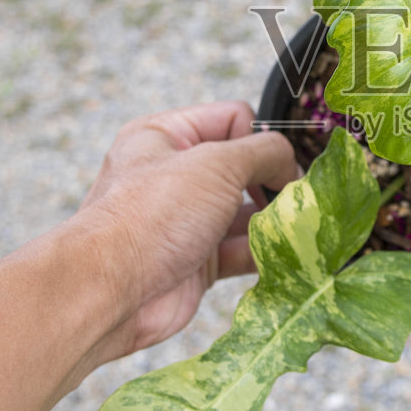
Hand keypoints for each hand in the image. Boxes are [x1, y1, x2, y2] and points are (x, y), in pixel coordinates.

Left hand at [72, 102, 298, 366]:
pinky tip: (289, 255)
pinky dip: (266, 253)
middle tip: (296, 198)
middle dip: (273, 182)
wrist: (110, 292)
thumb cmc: (151, 215)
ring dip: (274, 220)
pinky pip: (242, 250)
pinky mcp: (198, 262)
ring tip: (300, 228)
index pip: (232, 118)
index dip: (259, 137)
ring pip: (247, 212)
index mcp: (166, 136)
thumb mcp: (216, 164)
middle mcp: (174, 175)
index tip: (278, 164)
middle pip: (244, 167)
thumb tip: (290, 162)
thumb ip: (263, 152)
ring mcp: (186, 221)